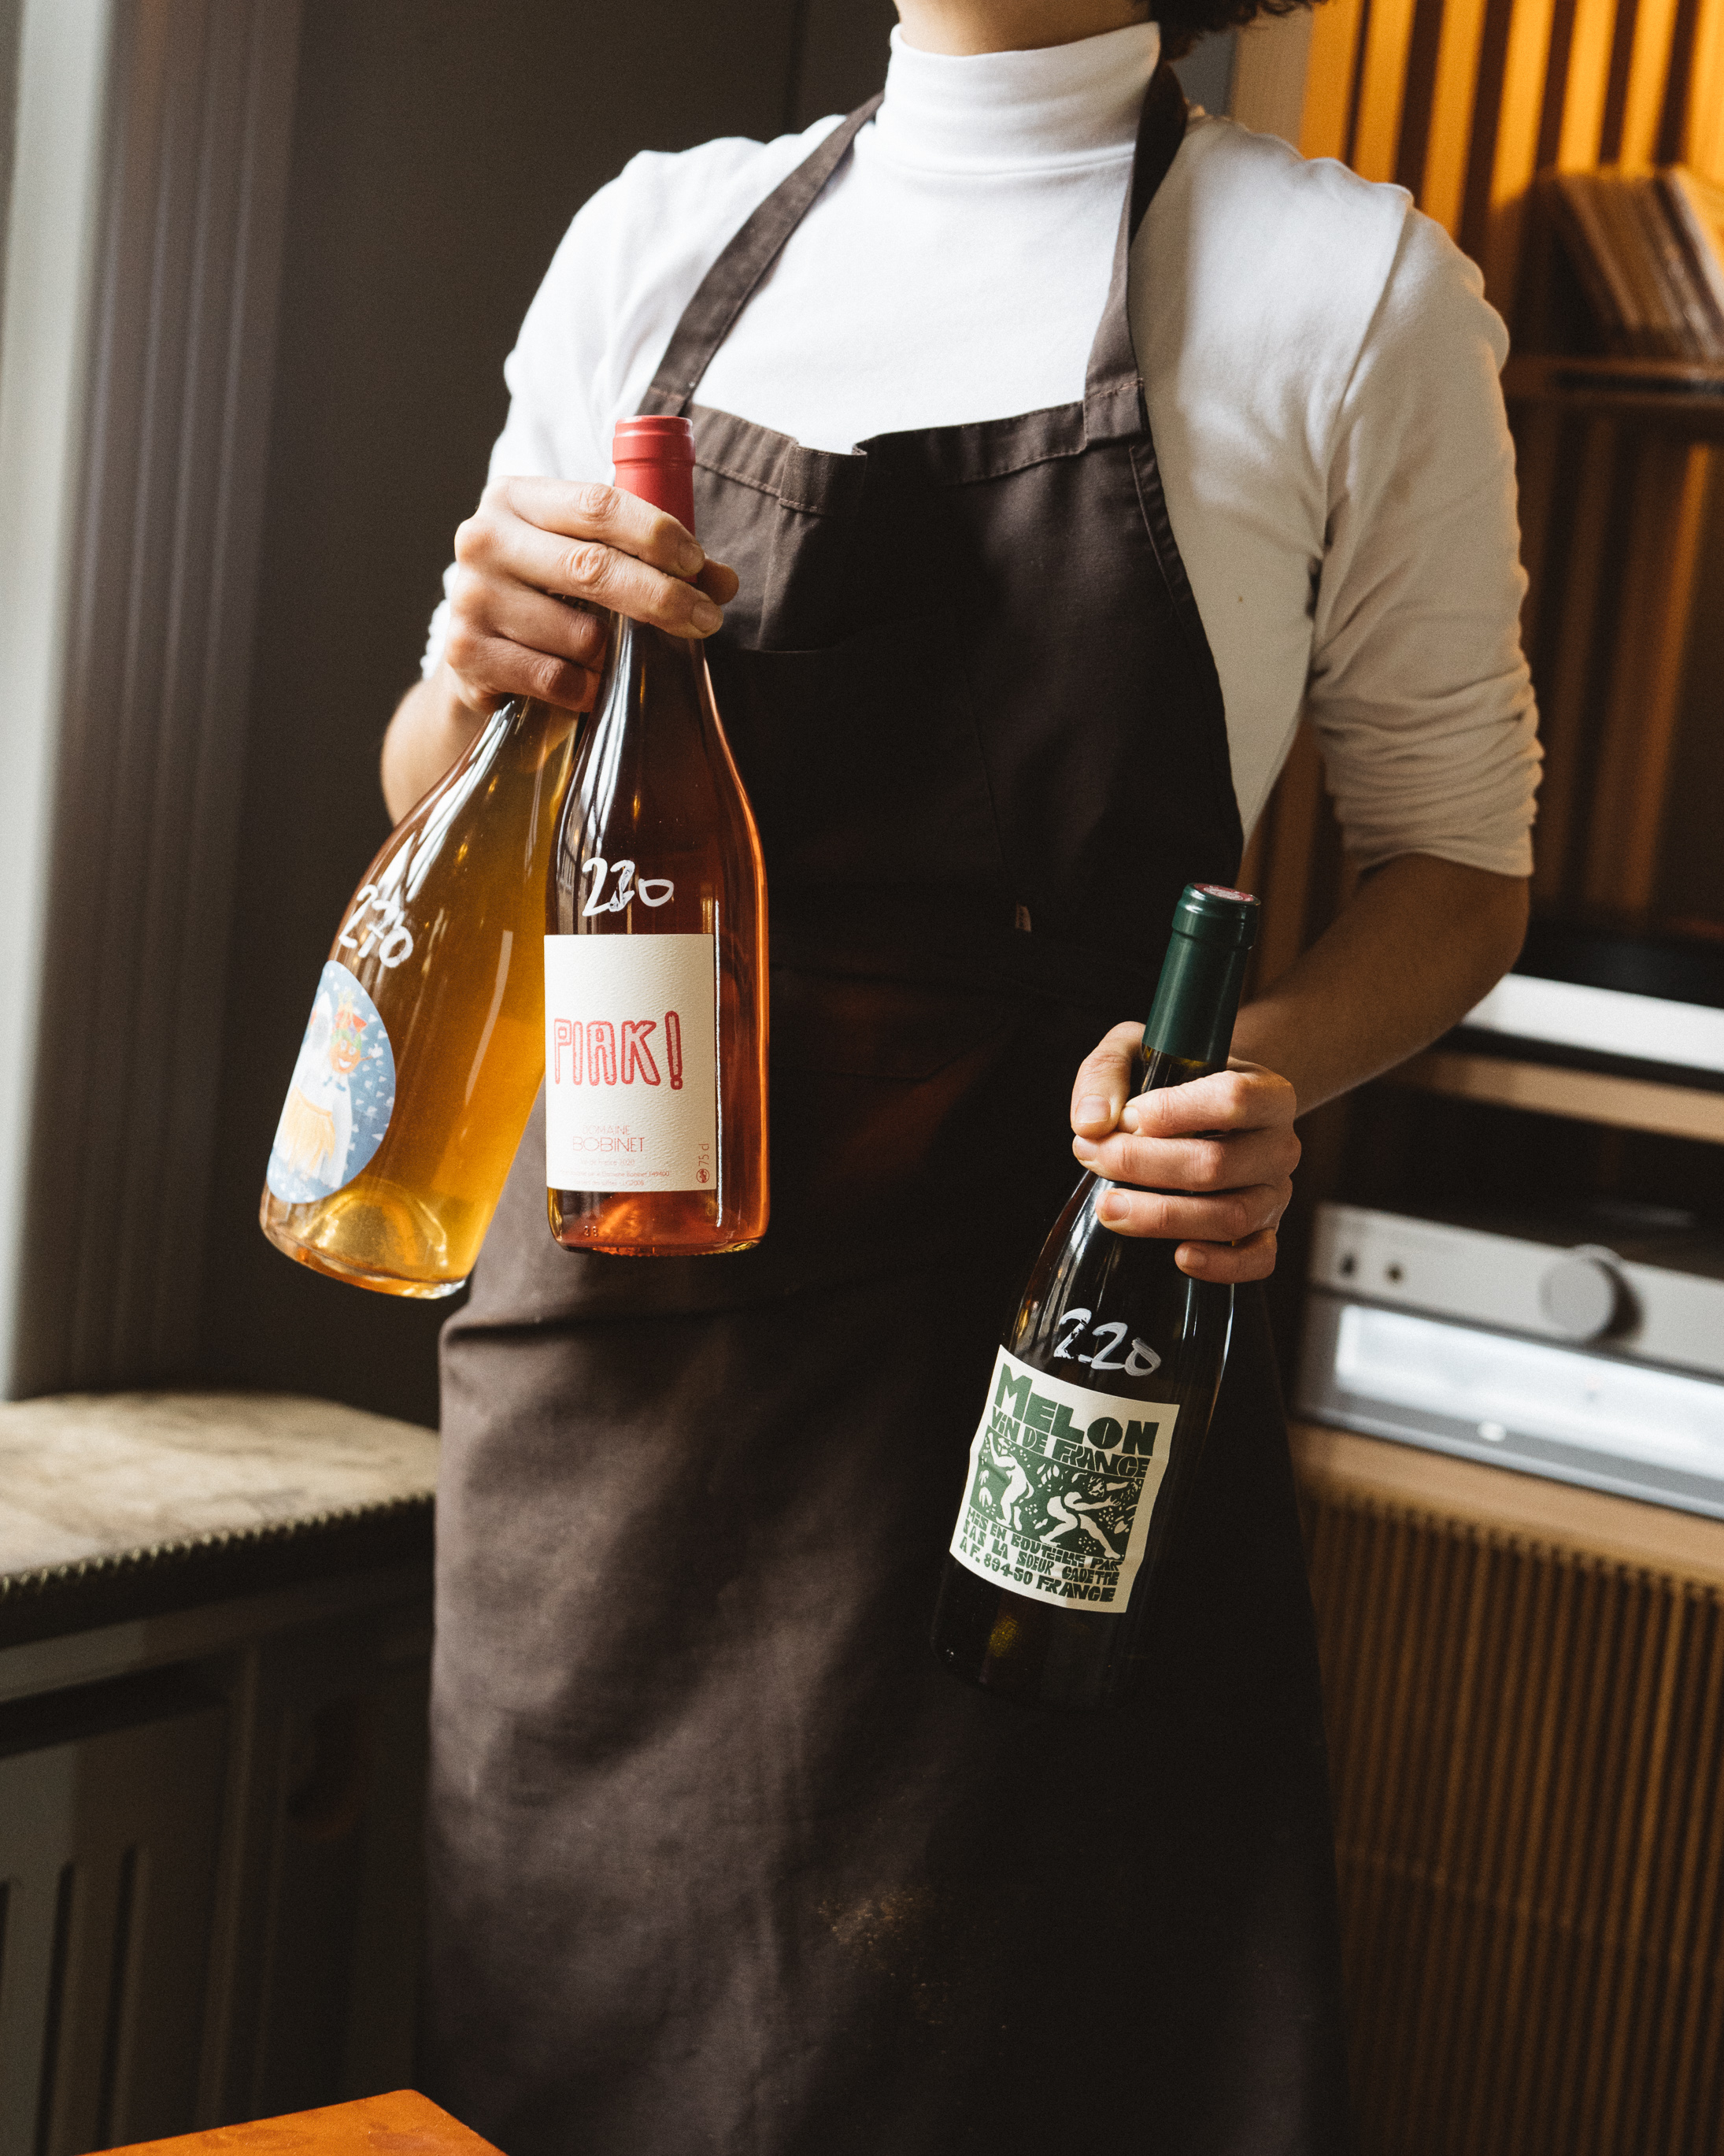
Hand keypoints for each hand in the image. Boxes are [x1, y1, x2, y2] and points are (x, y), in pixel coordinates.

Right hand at [443, 474, 740, 715]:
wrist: (475, 659)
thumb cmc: (546, 598)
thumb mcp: (589, 562)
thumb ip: (653, 562)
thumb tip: (724, 581)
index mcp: (516, 498)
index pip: (597, 503)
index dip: (656, 534)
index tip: (698, 565)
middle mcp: (484, 539)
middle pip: (592, 566)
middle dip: (662, 597)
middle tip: (706, 620)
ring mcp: (470, 597)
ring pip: (578, 634)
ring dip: (616, 655)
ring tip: (618, 659)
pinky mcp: (466, 653)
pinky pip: (555, 678)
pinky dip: (587, 688)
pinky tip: (591, 685)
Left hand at [1068, 1022, 1299, 1282]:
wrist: (1206, 1108)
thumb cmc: (1173, 1078)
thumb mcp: (1138, 1051)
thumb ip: (1107, 1072)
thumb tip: (1091, 1122)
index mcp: (1266, 1091)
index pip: (1233, 1099)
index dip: (1174, 1112)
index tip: (1127, 1116)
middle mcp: (1280, 1144)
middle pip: (1218, 1165)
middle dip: (1143, 1165)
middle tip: (1093, 1156)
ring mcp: (1275, 1192)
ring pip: (1230, 1216)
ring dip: (1161, 1216)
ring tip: (1108, 1207)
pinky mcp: (1265, 1232)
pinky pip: (1257, 1260)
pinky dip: (1220, 1265)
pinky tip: (1178, 1256)